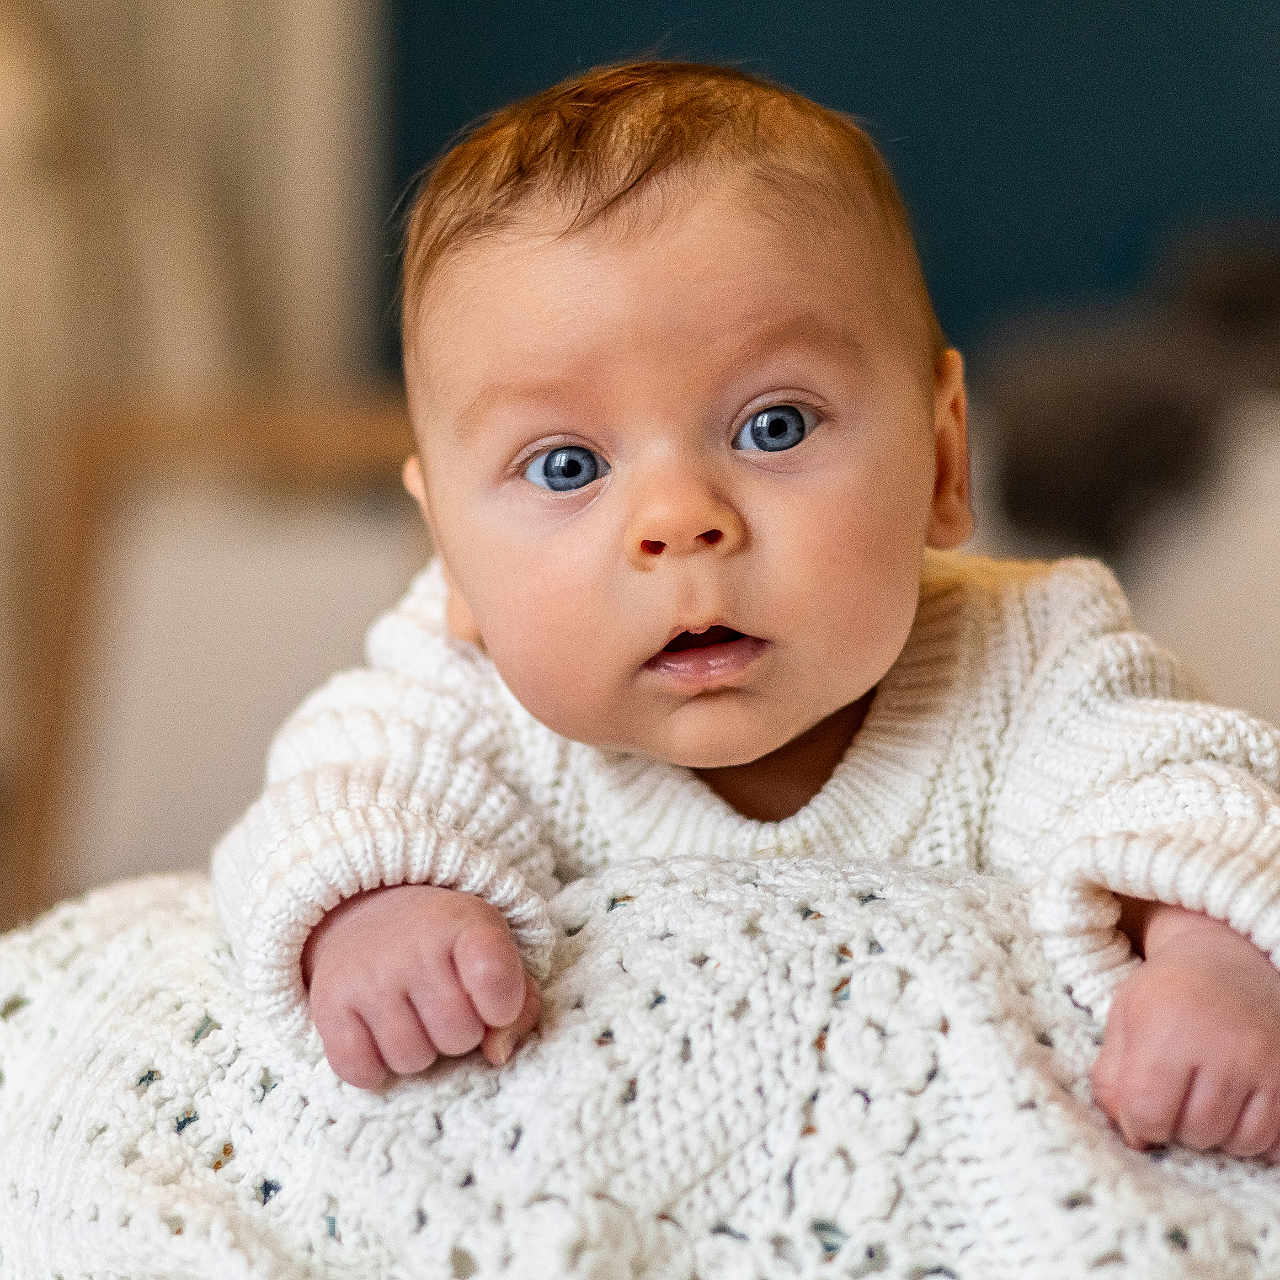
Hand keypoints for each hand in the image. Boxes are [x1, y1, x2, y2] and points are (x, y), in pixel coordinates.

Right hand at [301, 884, 540, 1088]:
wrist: (368, 913)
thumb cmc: (446, 944)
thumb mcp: (493, 952)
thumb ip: (518, 1005)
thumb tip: (498, 1055)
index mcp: (463, 923)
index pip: (496, 980)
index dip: (503, 1006)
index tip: (494, 1000)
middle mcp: (411, 945)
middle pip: (458, 1036)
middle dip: (460, 1032)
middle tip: (445, 1003)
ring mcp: (367, 975)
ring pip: (412, 1060)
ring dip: (420, 1050)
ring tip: (413, 1015)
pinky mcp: (328, 1004)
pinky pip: (361, 1071)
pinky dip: (374, 1068)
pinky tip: (380, 1034)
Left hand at [1091, 906, 1279, 1159]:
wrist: (1226, 961)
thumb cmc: (1165, 994)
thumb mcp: (1124, 1019)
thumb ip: (1111, 1076)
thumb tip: (1129, 1134)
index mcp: (1167, 1032)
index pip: (1148, 1112)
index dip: (1138, 1125)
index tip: (1141, 1112)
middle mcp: (1222, 1048)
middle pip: (1196, 1133)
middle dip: (1179, 1128)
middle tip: (1176, 1098)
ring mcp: (1265, 1064)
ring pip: (1239, 1143)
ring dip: (1218, 1135)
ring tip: (1206, 1099)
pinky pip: (1275, 1140)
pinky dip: (1255, 1137)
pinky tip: (1238, 1107)